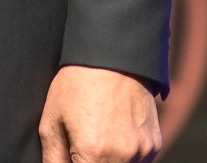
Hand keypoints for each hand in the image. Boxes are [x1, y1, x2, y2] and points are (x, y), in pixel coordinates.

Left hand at [39, 65, 161, 162]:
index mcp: (94, 154)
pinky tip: (114, 133)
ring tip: (99, 135)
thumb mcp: (52, 120)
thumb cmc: (77, 84)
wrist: (113, 56)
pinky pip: (138, 161)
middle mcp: (123, 157)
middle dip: (90, 162)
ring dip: (109, 160)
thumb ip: (53, 158)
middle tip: (81, 144)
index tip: (72, 157)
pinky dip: (125, 156)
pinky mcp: (154, 144)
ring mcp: (142, 151)